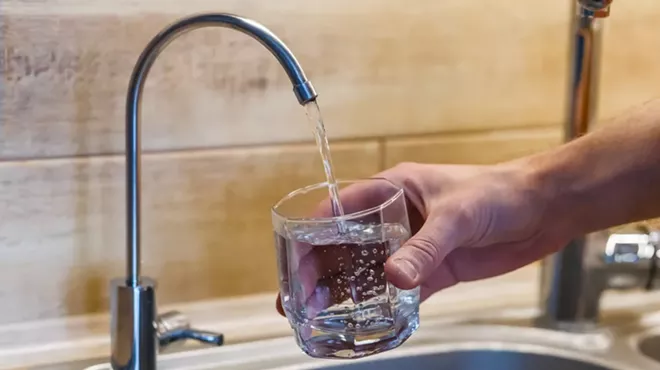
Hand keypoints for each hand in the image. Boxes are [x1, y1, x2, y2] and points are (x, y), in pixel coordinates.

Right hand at [276, 161, 568, 314]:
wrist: (541, 209)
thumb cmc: (498, 192)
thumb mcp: (457, 216)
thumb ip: (424, 248)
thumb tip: (393, 278)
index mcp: (392, 190)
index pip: (340, 211)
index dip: (313, 235)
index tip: (296, 262)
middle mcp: (396, 218)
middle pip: (346, 245)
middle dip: (321, 270)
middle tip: (300, 299)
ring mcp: (413, 246)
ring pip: (368, 270)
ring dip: (346, 291)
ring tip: (320, 315)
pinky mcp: (433, 269)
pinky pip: (400, 291)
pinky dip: (383, 306)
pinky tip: (364, 321)